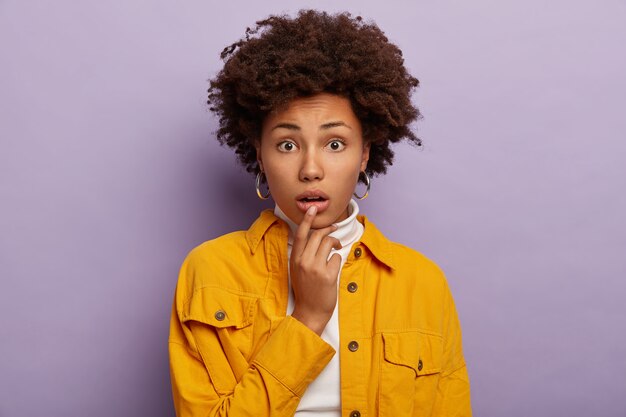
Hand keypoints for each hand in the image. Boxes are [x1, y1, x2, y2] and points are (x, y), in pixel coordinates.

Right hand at [290, 206, 341, 334]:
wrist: (310, 312)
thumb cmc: (306, 290)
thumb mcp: (298, 270)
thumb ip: (303, 255)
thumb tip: (316, 238)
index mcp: (295, 259)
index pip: (301, 234)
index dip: (307, 219)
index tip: (313, 209)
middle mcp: (304, 261)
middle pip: (318, 235)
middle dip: (329, 229)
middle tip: (334, 228)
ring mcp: (316, 268)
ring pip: (329, 244)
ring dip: (335, 243)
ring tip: (337, 247)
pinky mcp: (328, 275)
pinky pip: (336, 258)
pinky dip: (337, 261)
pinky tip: (333, 269)